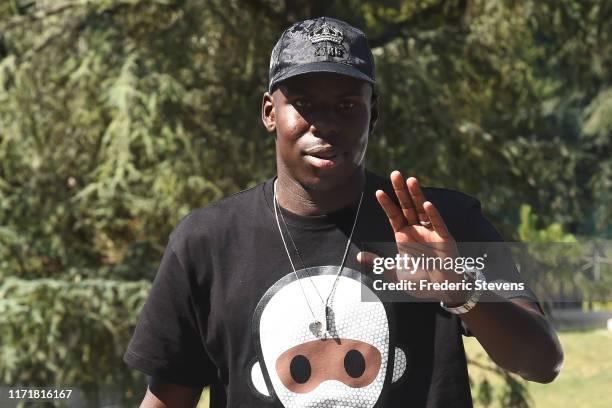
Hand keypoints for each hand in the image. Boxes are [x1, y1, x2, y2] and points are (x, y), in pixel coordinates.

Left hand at [358, 171, 465, 302]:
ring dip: (417, 195)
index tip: (378, 191)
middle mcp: (417, 230)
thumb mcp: (395, 273)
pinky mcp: (444, 239)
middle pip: (408, 206)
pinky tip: (428, 204)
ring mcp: (431, 233)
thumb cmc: (420, 282)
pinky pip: (438, 225)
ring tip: (411, 180)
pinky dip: (433, 215)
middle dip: (401, 191)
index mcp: (404, 236)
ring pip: (422, 210)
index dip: (387, 204)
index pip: (394, 215)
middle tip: (395, 174)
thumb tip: (359, 256)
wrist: (441, 292)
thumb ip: (379, 264)